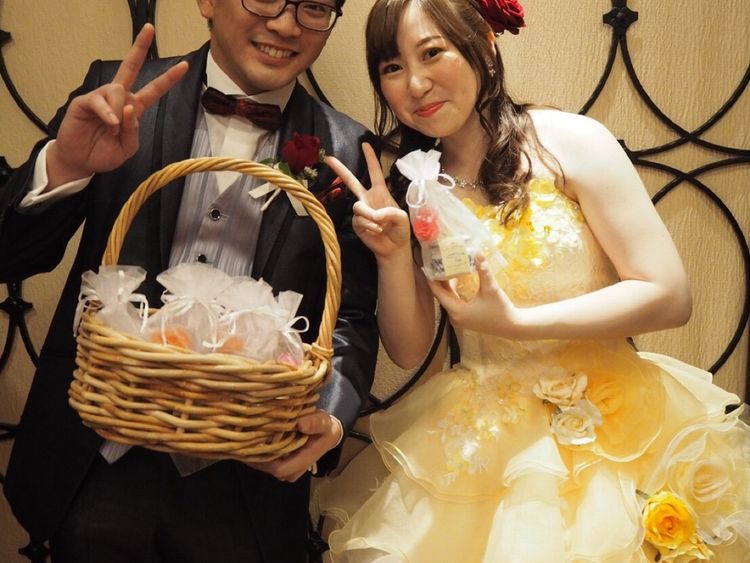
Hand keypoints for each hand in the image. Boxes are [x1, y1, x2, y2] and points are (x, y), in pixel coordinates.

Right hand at [47, 23, 188, 186]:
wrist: (81, 162)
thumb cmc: (104, 153)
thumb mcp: (127, 147)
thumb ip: (133, 131)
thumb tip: (130, 109)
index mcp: (134, 108)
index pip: (154, 90)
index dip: (168, 78)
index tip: (184, 65)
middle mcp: (119, 98)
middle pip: (131, 67)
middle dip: (140, 48)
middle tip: (150, 29)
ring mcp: (102, 97)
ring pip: (118, 89)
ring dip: (119, 112)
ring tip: (112, 131)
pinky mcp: (85, 101)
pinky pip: (100, 100)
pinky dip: (108, 113)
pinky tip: (109, 125)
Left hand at [246, 410, 341, 481]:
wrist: (327, 434)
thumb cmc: (324, 428)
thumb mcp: (323, 422)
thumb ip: (314, 423)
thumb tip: (301, 424)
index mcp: (302, 462)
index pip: (279, 469)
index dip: (263, 460)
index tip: (251, 444)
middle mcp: (292, 471)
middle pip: (267, 468)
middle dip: (254, 455)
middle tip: (242, 439)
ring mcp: (286, 470)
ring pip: (264, 466)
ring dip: (254, 454)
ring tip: (244, 438)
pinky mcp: (281, 465)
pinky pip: (265, 462)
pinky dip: (257, 453)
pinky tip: (251, 441)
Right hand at [325, 143, 411, 259]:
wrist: (394, 248)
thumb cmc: (400, 229)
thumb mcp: (402, 218)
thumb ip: (390, 212)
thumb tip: (374, 214)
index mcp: (380, 192)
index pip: (375, 172)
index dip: (370, 158)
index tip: (365, 144)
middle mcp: (368, 198)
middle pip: (352, 181)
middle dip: (340, 170)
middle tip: (328, 158)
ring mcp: (361, 211)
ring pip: (357, 207)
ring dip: (370, 216)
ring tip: (381, 225)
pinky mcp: (356, 224)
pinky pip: (359, 220)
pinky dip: (369, 226)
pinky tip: (377, 231)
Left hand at [428, 256, 524, 337]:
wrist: (511, 326)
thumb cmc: (500, 309)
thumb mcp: (491, 289)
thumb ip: (483, 271)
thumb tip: (478, 252)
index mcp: (457, 311)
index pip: (438, 293)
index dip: (431, 280)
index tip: (426, 267)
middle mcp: (454, 317)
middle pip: (441, 295)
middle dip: (438, 279)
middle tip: (435, 263)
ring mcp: (459, 319)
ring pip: (447, 298)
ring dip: (445, 284)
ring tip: (442, 267)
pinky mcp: (464, 318)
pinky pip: (453, 302)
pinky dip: (452, 291)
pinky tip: (454, 278)